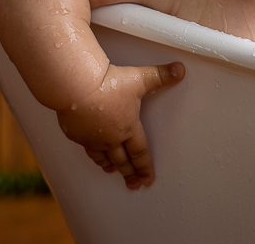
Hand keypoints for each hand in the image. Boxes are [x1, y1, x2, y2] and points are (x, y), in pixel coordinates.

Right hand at [55, 62, 184, 188]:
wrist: (77, 87)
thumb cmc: (107, 84)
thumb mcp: (140, 78)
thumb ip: (161, 75)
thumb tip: (179, 70)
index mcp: (128, 127)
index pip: (140, 152)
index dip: (145, 167)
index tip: (147, 179)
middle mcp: (110, 138)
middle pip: (122, 160)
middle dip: (129, 173)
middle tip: (133, 184)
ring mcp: (92, 138)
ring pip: (103, 157)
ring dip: (110, 165)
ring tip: (112, 171)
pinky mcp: (75, 134)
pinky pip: (87, 148)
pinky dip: (93, 154)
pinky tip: (93, 153)